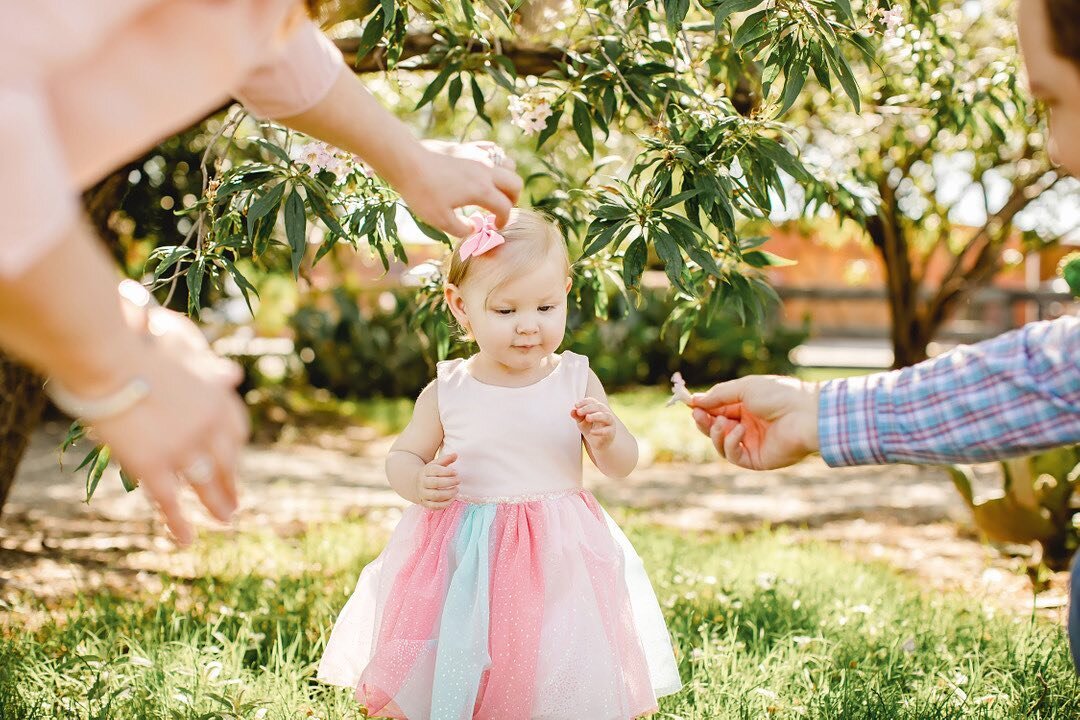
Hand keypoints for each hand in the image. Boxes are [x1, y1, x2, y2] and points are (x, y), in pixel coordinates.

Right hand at [87, 307, 248, 545]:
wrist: (108, 360)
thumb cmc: (138, 349)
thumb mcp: (184, 357)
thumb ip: (209, 373)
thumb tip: (235, 375)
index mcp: (216, 399)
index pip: (235, 431)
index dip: (235, 449)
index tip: (234, 462)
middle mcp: (207, 427)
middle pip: (226, 462)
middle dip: (231, 483)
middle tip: (236, 502)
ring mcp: (183, 448)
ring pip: (206, 484)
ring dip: (217, 504)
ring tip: (225, 519)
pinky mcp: (154, 465)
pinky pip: (171, 502)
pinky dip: (180, 522)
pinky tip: (186, 539)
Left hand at [394, 141, 522, 236]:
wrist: (407, 161)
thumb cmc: (422, 192)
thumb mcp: (440, 220)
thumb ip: (461, 229)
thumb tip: (474, 229)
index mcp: (482, 191)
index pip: (505, 208)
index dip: (503, 221)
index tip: (494, 227)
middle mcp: (486, 172)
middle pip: (515, 184)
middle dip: (512, 199)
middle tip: (499, 209)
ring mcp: (478, 157)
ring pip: (509, 164)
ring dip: (506, 178)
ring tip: (494, 188)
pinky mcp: (468, 147)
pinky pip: (493, 149)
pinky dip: (496, 159)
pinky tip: (485, 168)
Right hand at [415, 452, 459, 509]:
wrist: (414, 485)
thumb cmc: (430, 474)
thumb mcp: (435, 464)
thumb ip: (446, 459)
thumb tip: (456, 455)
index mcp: (425, 471)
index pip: (435, 470)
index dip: (447, 472)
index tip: (456, 472)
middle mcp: (423, 483)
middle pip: (436, 483)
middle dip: (449, 482)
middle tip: (458, 480)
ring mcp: (423, 494)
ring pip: (436, 495)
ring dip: (449, 493)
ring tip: (456, 490)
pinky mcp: (425, 503)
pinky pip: (435, 506)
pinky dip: (445, 504)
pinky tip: (452, 498)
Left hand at [571, 397, 616, 449]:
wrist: (598, 444)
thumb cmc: (590, 429)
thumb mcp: (581, 423)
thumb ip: (577, 417)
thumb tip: (572, 411)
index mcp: (598, 408)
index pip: (592, 401)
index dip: (584, 402)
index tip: (576, 406)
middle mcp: (605, 413)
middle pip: (599, 406)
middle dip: (588, 408)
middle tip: (579, 412)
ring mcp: (610, 422)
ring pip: (606, 416)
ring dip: (596, 416)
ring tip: (587, 418)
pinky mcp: (611, 432)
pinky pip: (607, 430)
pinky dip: (599, 431)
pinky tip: (591, 432)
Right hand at [690, 375, 819, 469]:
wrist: (806, 414)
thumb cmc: (779, 395)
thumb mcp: (744, 388)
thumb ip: (719, 395)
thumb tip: (695, 400)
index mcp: (745, 407)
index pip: (717, 410)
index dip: (702, 408)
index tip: (689, 404)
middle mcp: (746, 426)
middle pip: (714, 428)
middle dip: (704, 422)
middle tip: (698, 415)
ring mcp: (751, 443)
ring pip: (720, 444)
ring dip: (716, 433)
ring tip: (723, 423)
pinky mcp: (756, 459)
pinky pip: (734, 455)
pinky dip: (731, 443)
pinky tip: (739, 431)